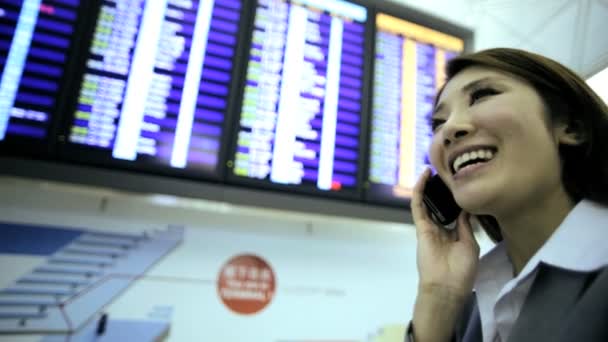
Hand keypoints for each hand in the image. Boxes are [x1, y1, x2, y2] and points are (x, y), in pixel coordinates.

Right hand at [411, 168, 479, 298]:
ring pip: (426, 202)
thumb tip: (465, 210)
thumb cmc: (462, 270)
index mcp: (453, 235)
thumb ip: (465, 226)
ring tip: (432, 168)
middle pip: (438, 204)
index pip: (453, 212)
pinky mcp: (421, 227)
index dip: (455, 198)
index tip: (461, 183)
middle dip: (440, 189)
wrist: (447, 286)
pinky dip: (419, 190)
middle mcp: (440, 229)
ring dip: (427, 185)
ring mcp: (429, 227)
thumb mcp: (470, 245)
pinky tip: (424, 176)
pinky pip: (417, 206)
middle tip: (445, 172)